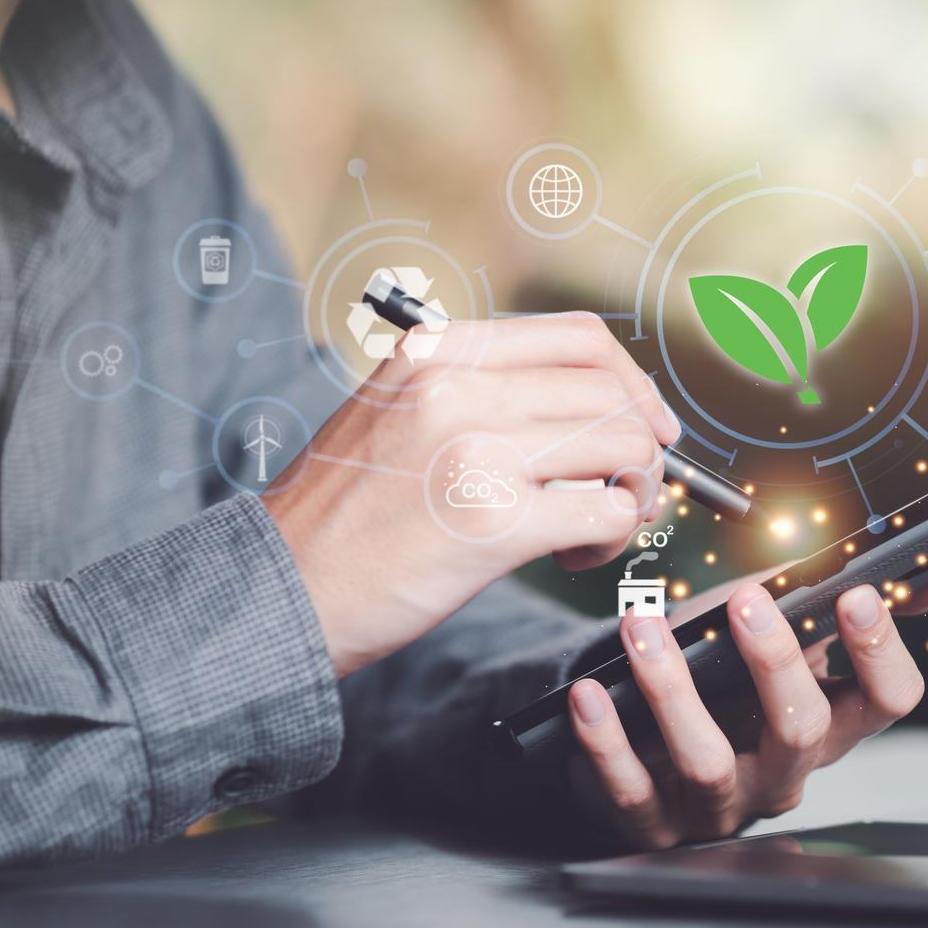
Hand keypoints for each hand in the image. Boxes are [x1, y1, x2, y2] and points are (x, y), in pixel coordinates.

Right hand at [264, 313, 678, 676]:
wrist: (280, 589)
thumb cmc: (344, 518)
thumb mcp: (394, 414)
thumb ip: (476, 393)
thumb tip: (593, 408)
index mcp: (436, 351)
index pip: (577, 338)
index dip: (632, 382)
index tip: (647, 424)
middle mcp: (457, 386)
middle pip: (611, 394)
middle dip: (640, 448)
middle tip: (625, 494)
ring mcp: (476, 450)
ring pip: (623, 446)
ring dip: (631, 495)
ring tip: (590, 530)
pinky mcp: (493, 523)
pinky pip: (607, 511)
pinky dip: (611, 537)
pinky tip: (571, 555)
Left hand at [564, 566, 927, 847]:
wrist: (638, 734)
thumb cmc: (720, 677)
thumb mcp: (787, 636)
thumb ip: (858, 605)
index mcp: (828, 723)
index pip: (887, 702)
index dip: (879, 652)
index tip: (859, 595)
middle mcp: (781, 773)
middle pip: (801, 731)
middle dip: (777, 663)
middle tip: (748, 601)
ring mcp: (716, 805)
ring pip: (709, 762)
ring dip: (672, 689)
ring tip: (640, 627)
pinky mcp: (650, 822)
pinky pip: (629, 789)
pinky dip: (607, 740)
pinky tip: (589, 696)